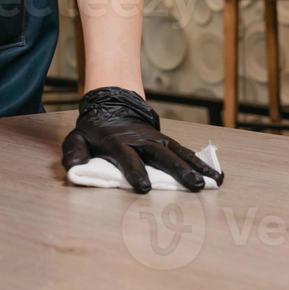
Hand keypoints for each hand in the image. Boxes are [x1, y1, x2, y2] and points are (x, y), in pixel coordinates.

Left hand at [61, 86, 221, 192]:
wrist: (112, 102)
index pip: (128, 158)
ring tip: (212, 181)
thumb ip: (75, 152)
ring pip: (178, 153)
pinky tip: (216, 174)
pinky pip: (185, 151)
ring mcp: (156, 139)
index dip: (135, 171)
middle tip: (193, 184)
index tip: (144, 187)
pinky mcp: (165, 140)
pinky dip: (201, 162)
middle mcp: (141, 141)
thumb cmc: (94, 129)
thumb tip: (73, 168)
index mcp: (118, 143)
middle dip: (177, 170)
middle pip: (161, 156)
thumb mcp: (78, 137)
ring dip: (195, 167)